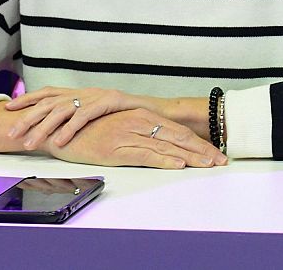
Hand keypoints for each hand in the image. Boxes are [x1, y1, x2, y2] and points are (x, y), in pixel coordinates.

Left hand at [5, 86, 151, 149]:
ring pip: (63, 109)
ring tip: (30, 143)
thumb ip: (80, 116)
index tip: (8, 108)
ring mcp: (97, 95)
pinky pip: (84, 116)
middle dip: (28, 117)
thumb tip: (56, 127)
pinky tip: (59, 141)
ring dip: (44, 127)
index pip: (49, 92)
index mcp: (81, 93)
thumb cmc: (128, 117)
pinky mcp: (110, 101)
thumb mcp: (99, 115)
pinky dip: (70, 128)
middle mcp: (86, 91)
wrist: (159, 112)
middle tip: (12, 134)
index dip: (28, 98)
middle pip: (50, 102)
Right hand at [43, 108, 225, 169]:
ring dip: (190, 157)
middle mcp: (139, 123)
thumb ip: (144, 133)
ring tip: (208, 164)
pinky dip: (163, 160)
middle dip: (202, 151)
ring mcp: (128, 135)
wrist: (61, 129)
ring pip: (166, 147)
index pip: (179, 132)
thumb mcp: (123, 127)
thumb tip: (167, 145)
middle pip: (178, 138)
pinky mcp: (116, 148)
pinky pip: (144, 155)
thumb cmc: (92, 130)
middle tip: (221, 161)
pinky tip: (177, 164)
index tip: (216, 154)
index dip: (200, 144)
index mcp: (143, 117)